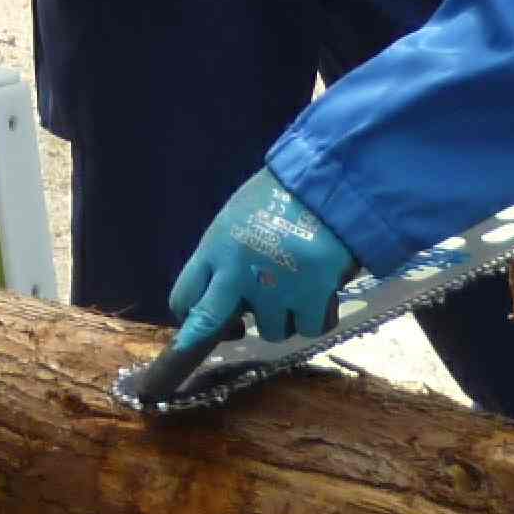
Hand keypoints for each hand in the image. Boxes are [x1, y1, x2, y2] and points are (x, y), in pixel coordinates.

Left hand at [166, 170, 357, 353]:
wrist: (331, 182)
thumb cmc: (281, 194)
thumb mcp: (237, 217)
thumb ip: (226, 255)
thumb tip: (225, 292)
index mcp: (215, 247)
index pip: (182, 297)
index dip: (191, 316)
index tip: (207, 319)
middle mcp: (237, 271)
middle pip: (207, 322)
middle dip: (220, 331)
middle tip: (235, 330)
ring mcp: (274, 287)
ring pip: (271, 331)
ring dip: (284, 317)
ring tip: (299, 289)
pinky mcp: (312, 296)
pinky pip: (309, 328)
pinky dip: (317, 317)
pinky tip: (322, 294)